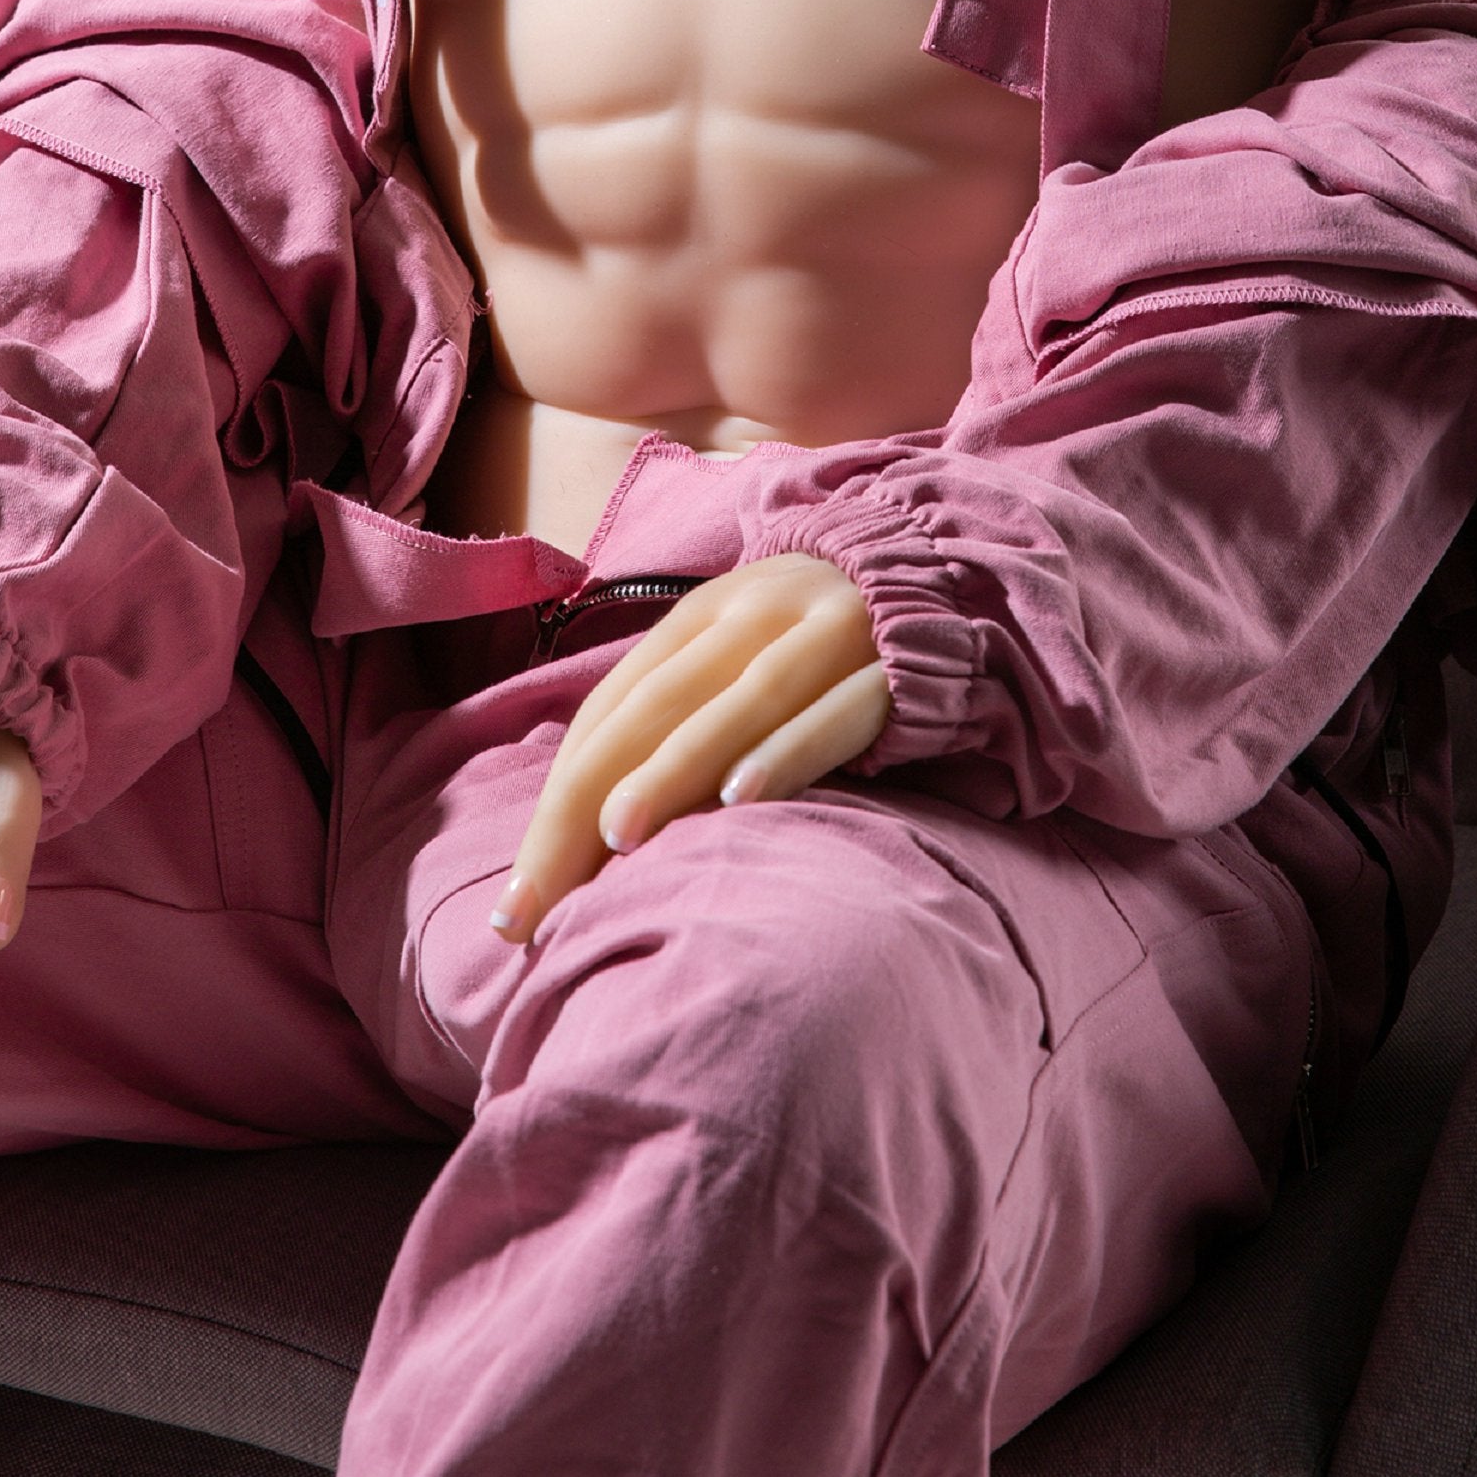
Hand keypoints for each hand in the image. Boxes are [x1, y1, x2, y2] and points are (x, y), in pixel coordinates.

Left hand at [491, 551, 889, 944]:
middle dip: (585, 804)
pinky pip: (832, 713)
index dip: (559, 795)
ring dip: (673, 769)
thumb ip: (685, 714)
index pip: (614, 707)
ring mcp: (826, 632)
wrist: (957, 579)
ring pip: (735, 703)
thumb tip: (592, 824)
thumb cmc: (830, 647)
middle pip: (653, 709)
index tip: (519, 896)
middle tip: (535, 897)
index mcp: (707, 613)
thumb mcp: (748, 655)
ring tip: (615, 836)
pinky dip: (785, 752)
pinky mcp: (892, 667)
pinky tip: (743, 798)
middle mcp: (756, 610)